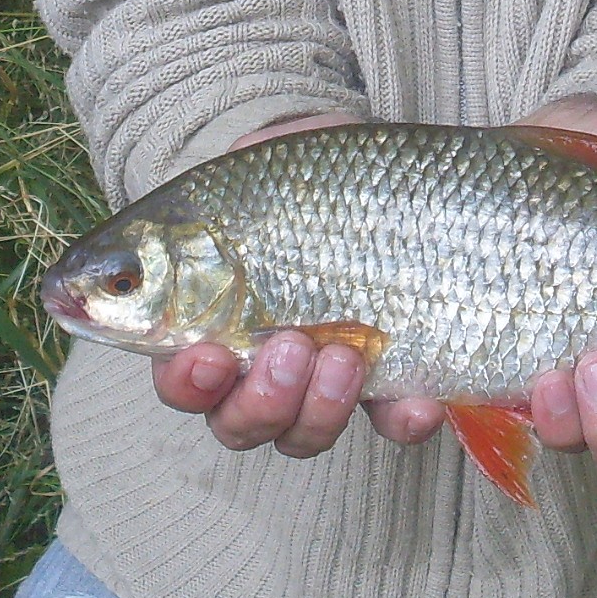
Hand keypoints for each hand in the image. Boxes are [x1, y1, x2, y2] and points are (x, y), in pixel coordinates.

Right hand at [150, 112, 402, 458]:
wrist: (384, 180)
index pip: (180, 379)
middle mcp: (261, 367)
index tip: (208, 355)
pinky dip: (401, 421)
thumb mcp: (268, 165)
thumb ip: (242, 180)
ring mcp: (323, 382)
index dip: (187, 383)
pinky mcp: (389, 383)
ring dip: (319, 409)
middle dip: (260, 399)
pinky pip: (391, 425)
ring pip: (302, 435)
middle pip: (237, 423)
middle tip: (289, 346)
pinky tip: (417, 402)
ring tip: (345, 355)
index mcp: (212, 324)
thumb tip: (239, 162)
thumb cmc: (308, 177)